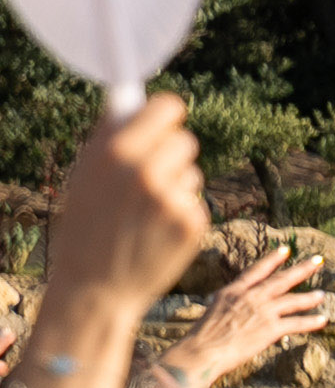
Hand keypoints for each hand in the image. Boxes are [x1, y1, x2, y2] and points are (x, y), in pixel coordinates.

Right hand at [39, 100, 206, 328]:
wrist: (95, 287)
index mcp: (115, 152)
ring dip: (176, 184)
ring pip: (191, 171)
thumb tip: (132, 100)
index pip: (167, 107)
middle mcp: (147, 171)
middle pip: (185, 139)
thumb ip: (112, 139)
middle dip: (171, 154)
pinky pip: (195, 200)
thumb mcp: (86, 178)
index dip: (166, 115)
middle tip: (151, 175)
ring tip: (146, 211)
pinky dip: (181, 212)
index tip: (165, 120)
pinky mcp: (193, 222)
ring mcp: (173, 198)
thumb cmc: (87, 227)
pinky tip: (157, 231)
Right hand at [165, 244, 325, 387]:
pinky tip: (323, 320)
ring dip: (309, 298)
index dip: (273, 259)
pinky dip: (311, 322)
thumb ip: (232, 303)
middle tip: (317, 260)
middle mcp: (250, 297)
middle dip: (301, 269)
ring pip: (292, 300)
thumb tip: (240, 305)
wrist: (202, 351)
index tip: (286, 249)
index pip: (257, 270)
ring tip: (321, 294)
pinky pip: (296, 323)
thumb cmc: (203, 336)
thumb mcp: (215, 309)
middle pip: (281, 280)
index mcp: (234, 291)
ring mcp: (262, 311)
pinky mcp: (270, 328)